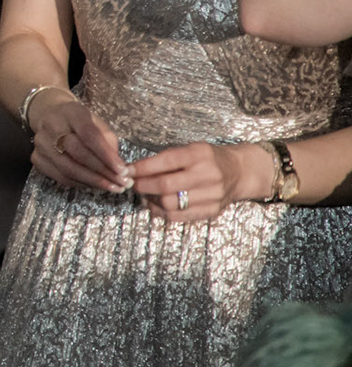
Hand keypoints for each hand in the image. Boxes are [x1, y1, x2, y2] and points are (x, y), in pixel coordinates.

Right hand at [27, 92, 128, 192]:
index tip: (123, 170)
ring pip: (68, 169)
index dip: (107, 155)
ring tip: (112, 187)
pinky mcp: (37, 158)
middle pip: (78, 153)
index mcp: (71, 113)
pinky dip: (81, 184)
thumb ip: (108, 142)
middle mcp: (51, 126)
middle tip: (121, 183)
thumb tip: (119, 168)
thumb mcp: (96, 122)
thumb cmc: (79, 121)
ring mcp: (41, 143)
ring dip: (94, 182)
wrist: (49, 115)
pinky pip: (61, 177)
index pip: (89, 135)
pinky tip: (95, 185)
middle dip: (103, 172)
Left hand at [129, 141, 275, 222]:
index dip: (142, 168)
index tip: (127, 171)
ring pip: (170, 204)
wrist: (239, 171)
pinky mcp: (212, 211)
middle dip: (142, 186)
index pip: (165, 161)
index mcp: (199, 154)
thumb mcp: (190, 149)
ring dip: (151, 200)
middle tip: (131, 184)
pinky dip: (162, 213)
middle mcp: (207, 175)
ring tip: (144, 194)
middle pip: (165, 185)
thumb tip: (134, 170)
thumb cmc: (208, 158)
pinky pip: (180, 217)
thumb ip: (166, 159)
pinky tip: (155, 205)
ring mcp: (212, 195)